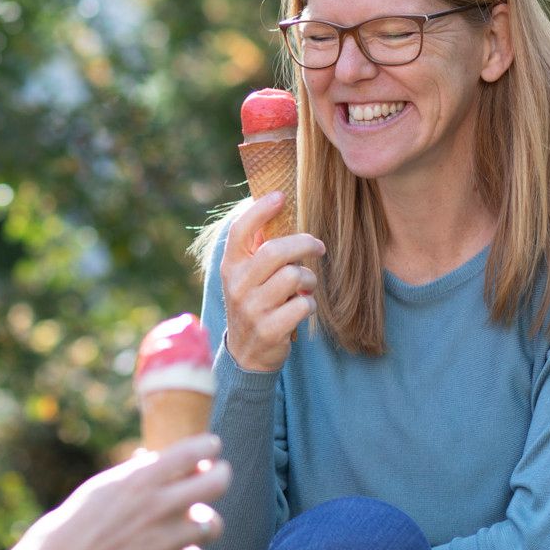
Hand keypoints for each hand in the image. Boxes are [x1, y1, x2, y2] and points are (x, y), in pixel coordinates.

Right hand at [8, 435, 231, 549]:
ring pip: (213, 525)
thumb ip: (134, 476)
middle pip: (218, 482)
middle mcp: (158, 505)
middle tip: (216, 478)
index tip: (211, 446)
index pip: (192, 451)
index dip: (208, 445)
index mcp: (139, 479)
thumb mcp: (101, 489)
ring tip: (189, 528)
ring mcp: (166, 540)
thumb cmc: (73, 527)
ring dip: (204, 526)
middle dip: (220, 476)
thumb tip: (156, 461)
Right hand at [219, 192, 324, 372]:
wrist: (245, 353)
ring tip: (306, 287)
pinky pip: (303, 306)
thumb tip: (276, 205)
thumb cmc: (253, 303)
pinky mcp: (269, 330)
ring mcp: (252, 308)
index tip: (280, 196)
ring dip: (309, 280)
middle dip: (304, 244)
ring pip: (294, 277)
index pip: (240, 230)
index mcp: (230, 266)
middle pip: (275, 251)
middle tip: (318, 247)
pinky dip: (309, 305)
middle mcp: (237, 284)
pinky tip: (303, 308)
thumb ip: (256, 248)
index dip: (260, 210)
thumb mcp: (245, 276)